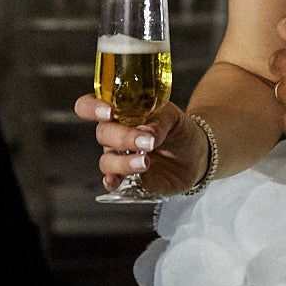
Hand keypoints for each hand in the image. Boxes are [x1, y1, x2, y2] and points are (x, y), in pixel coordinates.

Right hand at [73, 95, 209, 195]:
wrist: (195, 155)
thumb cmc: (180, 129)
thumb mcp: (174, 117)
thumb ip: (158, 121)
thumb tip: (146, 133)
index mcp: (121, 110)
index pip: (91, 105)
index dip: (92, 107)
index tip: (108, 112)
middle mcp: (115, 132)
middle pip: (102, 133)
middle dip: (123, 138)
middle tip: (147, 143)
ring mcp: (119, 155)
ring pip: (106, 159)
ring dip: (123, 162)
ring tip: (146, 162)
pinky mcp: (127, 176)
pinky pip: (111, 179)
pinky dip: (111, 180)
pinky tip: (117, 180)